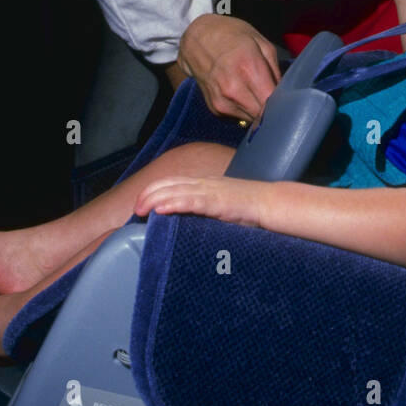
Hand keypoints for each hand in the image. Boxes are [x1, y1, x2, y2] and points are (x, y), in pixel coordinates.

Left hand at [135, 175, 263, 227]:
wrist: (270, 204)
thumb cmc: (249, 209)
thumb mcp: (221, 206)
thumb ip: (205, 210)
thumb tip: (187, 223)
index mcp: (205, 184)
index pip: (173, 182)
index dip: (155, 190)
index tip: (142, 203)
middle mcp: (204, 183)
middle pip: (169, 183)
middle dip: (149, 194)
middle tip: (135, 208)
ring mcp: (210, 190)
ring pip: (176, 190)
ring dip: (155, 199)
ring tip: (140, 209)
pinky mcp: (217, 201)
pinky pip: (191, 200)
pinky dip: (174, 203)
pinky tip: (161, 209)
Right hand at [178, 15, 281, 120]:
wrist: (197, 38)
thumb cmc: (232, 36)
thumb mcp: (261, 43)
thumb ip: (275, 70)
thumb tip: (284, 93)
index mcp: (249, 68)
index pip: (272, 102)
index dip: (282, 103)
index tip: (287, 99)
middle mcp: (233, 89)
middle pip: (262, 115)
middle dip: (271, 109)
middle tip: (276, 98)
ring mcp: (222, 100)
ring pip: (251, 120)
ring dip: (258, 111)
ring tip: (257, 93)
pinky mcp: (215, 108)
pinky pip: (238, 117)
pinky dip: (245, 110)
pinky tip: (243, 94)